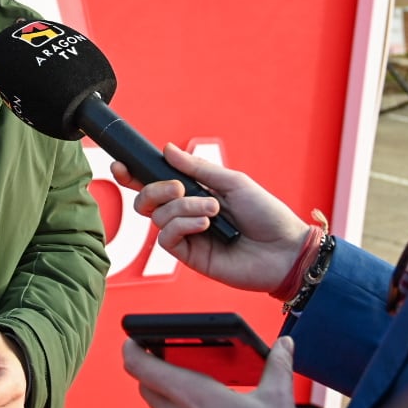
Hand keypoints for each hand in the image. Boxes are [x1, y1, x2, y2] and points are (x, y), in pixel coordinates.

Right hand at [112, 144, 310, 291]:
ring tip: (212, 210)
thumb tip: (168, 149)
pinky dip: (182, 225)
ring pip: (157, 218)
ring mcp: (187, 237)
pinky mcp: (190, 257)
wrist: (285, 250)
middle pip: (146, 202)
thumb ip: (198, 168)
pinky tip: (204, 224)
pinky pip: (167, 238)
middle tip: (178, 188)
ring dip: (183, 208)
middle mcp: (186, 215)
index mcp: (195, 194)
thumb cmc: (266, 214)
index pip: (156, 184)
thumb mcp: (233, 182)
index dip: (134, 175)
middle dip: (154, 190)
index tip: (121, 165)